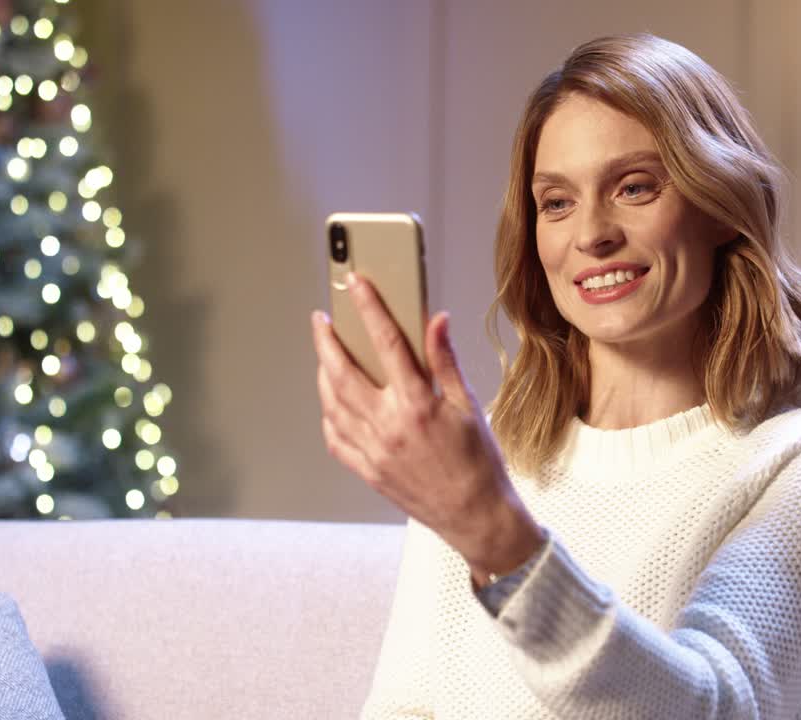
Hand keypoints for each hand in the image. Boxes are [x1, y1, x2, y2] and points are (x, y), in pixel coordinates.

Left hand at [310, 273, 543, 578]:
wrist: (475, 516)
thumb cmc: (479, 463)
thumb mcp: (470, 406)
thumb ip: (446, 362)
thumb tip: (437, 321)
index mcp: (418, 405)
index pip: (387, 343)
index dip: (370, 308)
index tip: (357, 284)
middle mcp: (389, 427)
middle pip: (343, 372)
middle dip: (327, 340)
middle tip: (321, 319)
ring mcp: (373, 451)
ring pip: (333, 403)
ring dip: (323, 373)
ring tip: (325, 354)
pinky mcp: (368, 471)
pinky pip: (335, 438)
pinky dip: (329, 414)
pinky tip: (333, 401)